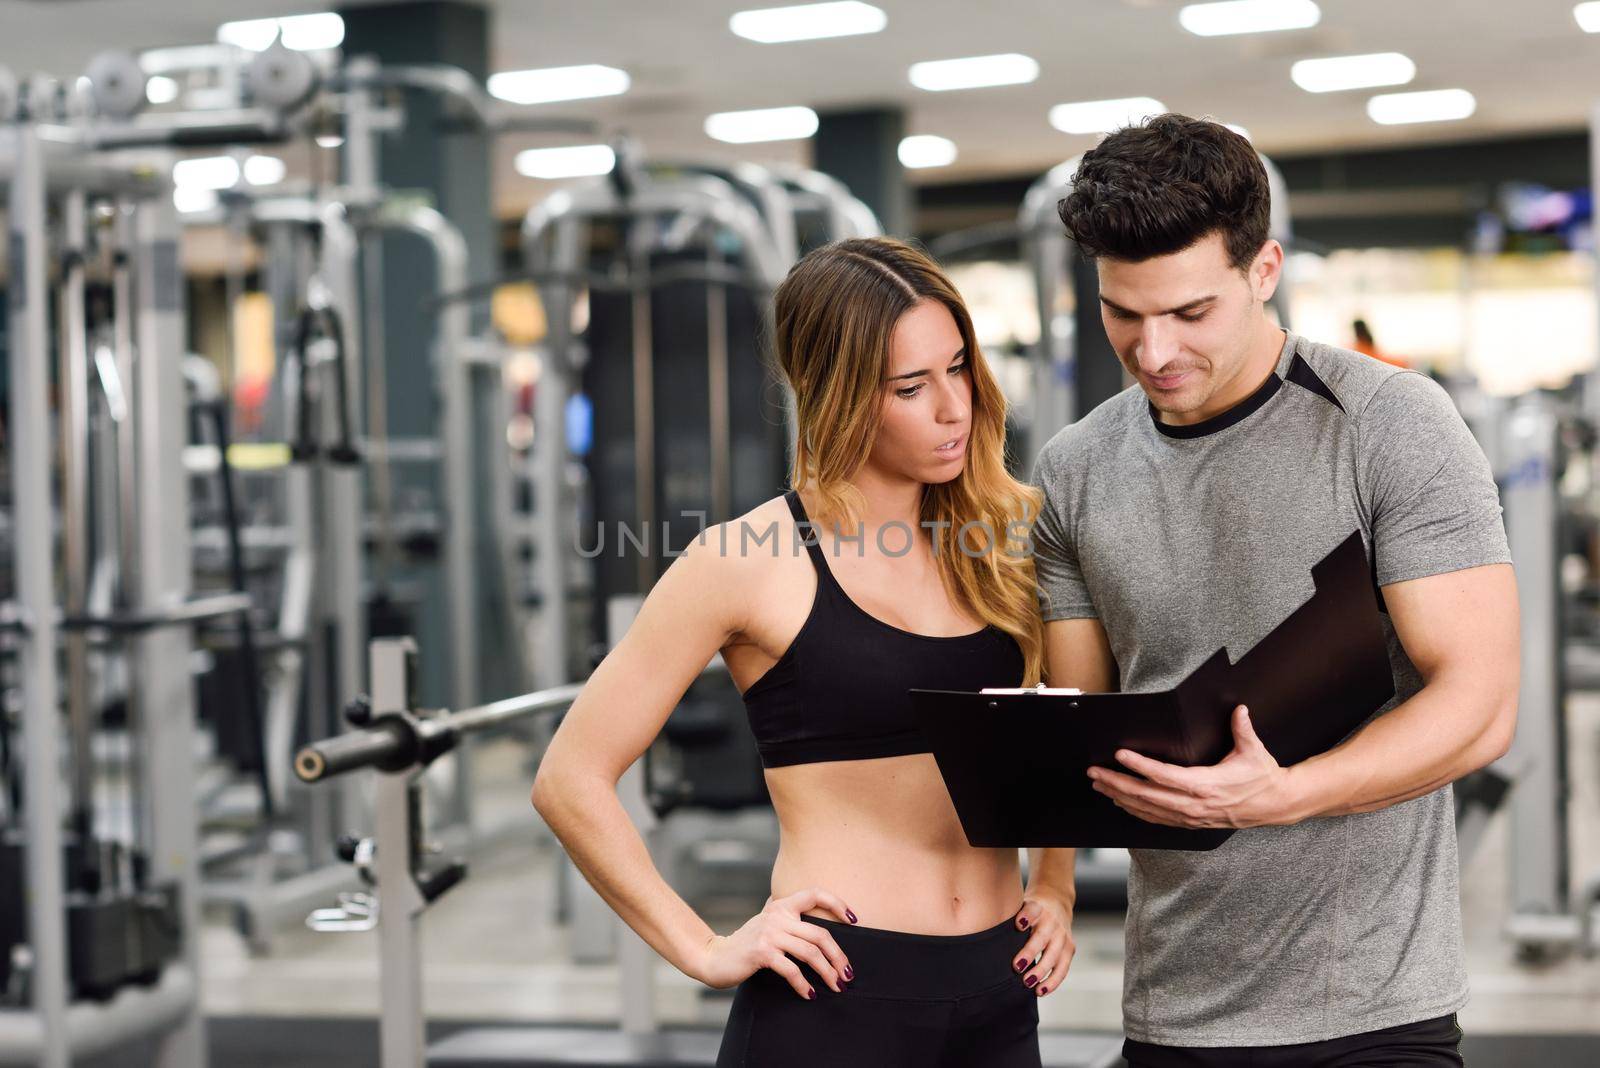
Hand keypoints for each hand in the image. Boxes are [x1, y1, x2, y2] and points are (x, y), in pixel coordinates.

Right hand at [692, 887, 857, 998]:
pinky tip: (810, 994)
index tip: (855, 920)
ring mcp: (770, 933)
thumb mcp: (767, 922)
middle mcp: (777, 915)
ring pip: (810, 953)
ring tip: (836, 987)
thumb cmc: (746, 942)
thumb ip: (785, 914)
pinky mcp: (762, 952)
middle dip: (839, 957)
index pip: (815, 893)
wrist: (716, 957)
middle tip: (847, 974)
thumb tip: (813, 910)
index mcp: (781, 905)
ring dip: (827, 973)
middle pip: (820, 934)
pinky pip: (792, 970)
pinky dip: (804, 984)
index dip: (838, 903)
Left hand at [1012, 888, 1074, 996]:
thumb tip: (987, 939)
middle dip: (1030, 953)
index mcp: (1037, 908)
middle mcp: (1052, 921)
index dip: (1026, 917)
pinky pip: (1062, 969)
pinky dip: (1052, 982)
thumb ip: (1009, 919)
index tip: (1019, 924)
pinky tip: (1040, 991)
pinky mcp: (1070, 949)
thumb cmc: (1031, 912)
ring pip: (1054, 956)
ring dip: (1041, 971)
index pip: (1032, 910)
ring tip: (1028, 983)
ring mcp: (1062, 936)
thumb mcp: (1021, 907)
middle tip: (1017, 967)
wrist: (1057, 904)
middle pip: (1041, 938)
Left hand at [1088, 705, 1295, 828]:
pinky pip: (1156, 819)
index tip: (1120, 755)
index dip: (1140, 766)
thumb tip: (1238, 709)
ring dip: (1120, 796)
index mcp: (1206, 784)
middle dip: (1117, 783)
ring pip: (1147, 809)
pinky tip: (1121, 802)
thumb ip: (1242, 728)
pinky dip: (1136, 811)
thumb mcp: (1254, 751)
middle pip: (1147, 795)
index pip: (1164, 776)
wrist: (1274, 805)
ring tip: (1099, 784)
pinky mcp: (1190, 822)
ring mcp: (1191, 816)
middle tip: (1094, 772)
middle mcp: (1194, 803)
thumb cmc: (1262, 777)